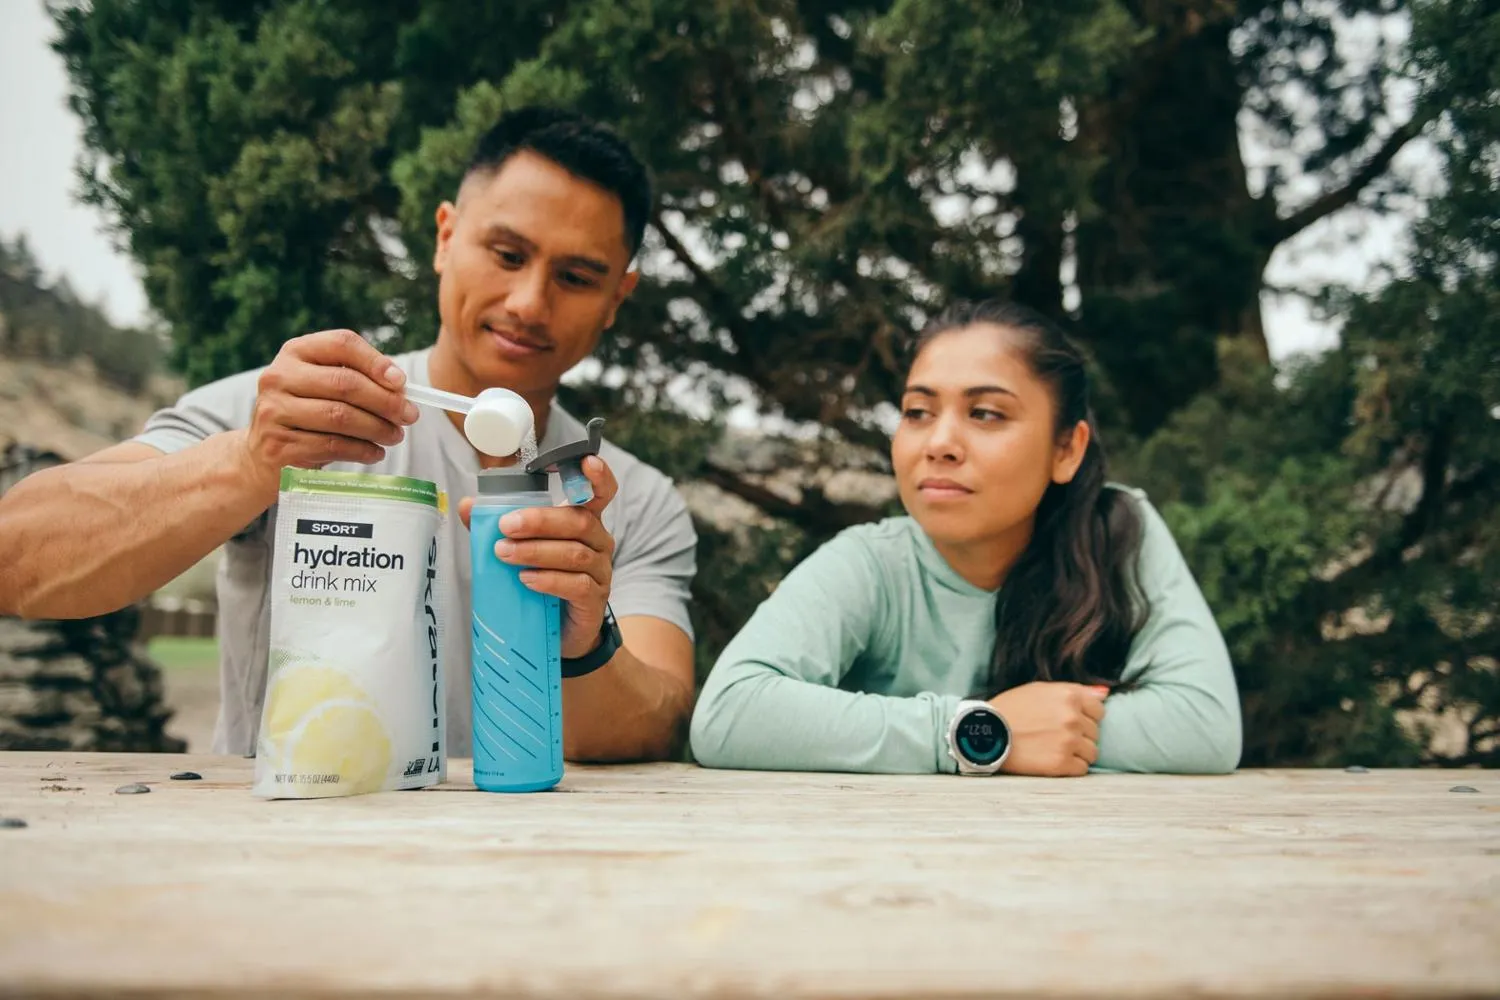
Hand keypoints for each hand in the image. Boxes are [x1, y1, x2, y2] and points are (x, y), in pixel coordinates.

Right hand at [242, 329, 418, 491]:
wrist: (264, 455)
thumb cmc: (308, 415)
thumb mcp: (324, 388)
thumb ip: (358, 379)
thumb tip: (401, 387)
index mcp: (296, 352)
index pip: (341, 344)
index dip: (375, 361)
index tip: (402, 382)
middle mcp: (279, 376)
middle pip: (345, 383)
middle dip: (385, 401)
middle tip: (410, 415)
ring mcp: (274, 411)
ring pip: (340, 416)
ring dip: (378, 428)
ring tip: (396, 435)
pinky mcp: (279, 444)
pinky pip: (332, 445)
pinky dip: (362, 450)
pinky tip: (376, 452)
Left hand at [457, 455, 617, 658]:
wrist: (558, 632)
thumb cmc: (541, 580)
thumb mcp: (519, 549)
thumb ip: (495, 527)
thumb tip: (467, 505)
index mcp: (583, 521)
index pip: (601, 493)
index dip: (599, 476)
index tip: (587, 462)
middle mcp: (598, 541)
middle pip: (578, 521)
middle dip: (540, 520)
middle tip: (506, 526)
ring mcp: (600, 571)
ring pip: (575, 553)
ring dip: (536, 550)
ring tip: (504, 554)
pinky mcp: (595, 599)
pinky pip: (577, 584)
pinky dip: (549, 579)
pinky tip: (527, 579)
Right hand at [989, 682, 1107, 776]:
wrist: (986, 732)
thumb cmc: (1011, 708)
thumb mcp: (1040, 690)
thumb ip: (1075, 690)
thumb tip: (1105, 694)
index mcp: (1069, 696)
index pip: (1099, 710)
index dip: (1084, 716)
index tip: (1067, 721)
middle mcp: (1072, 718)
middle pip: (1095, 732)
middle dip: (1079, 734)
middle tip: (1055, 735)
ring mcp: (1068, 741)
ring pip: (1092, 752)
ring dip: (1077, 752)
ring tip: (1054, 748)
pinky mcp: (1061, 763)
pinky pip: (1082, 769)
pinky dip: (1070, 767)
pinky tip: (1052, 759)